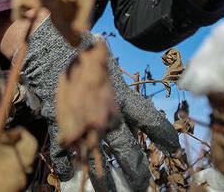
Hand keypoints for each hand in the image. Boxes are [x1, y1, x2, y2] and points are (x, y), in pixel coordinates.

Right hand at [20, 17, 179, 191]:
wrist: (50, 46)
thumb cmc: (78, 48)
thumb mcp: (102, 57)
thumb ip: (107, 72)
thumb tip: (110, 70)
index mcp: (119, 97)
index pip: (147, 119)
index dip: (162, 135)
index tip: (173, 149)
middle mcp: (104, 115)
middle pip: (126, 149)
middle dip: (135, 168)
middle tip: (142, 183)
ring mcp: (83, 123)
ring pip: (97, 158)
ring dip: (103, 178)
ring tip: (108, 191)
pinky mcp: (60, 125)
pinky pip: (64, 152)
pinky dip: (65, 164)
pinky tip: (68, 174)